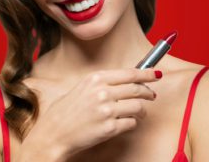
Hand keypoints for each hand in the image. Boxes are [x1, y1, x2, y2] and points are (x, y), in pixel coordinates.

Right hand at [24, 68, 161, 159]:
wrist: (53, 134)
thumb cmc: (65, 112)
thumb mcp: (81, 88)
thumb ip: (102, 84)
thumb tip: (126, 82)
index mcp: (95, 79)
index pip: (129, 73)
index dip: (146, 74)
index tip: (156, 74)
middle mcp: (102, 92)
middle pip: (137, 89)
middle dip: (148, 92)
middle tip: (152, 95)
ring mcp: (106, 110)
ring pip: (138, 106)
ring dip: (143, 110)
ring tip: (141, 112)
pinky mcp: (109, 128)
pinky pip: (131, 123)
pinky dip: (132, 123)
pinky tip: (127, 123)